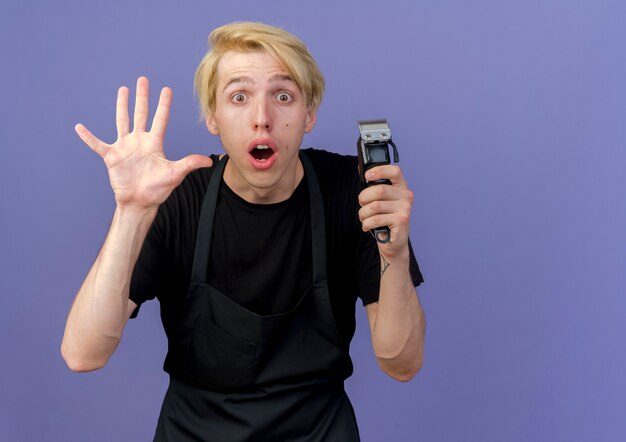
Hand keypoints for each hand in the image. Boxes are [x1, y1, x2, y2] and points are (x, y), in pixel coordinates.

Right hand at [75, 76, 212, 209]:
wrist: (140, 202)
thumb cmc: (158, 189)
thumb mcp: (175, 174)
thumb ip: (189, 164)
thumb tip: (209, 161)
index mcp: (154, 143)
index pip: (160, 119)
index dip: (163, 105)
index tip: (166, 89)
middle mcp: (139, 141)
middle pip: (141, 114)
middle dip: (142, 97)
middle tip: (143, 80)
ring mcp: (125, 147)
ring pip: (122, 121)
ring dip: (122, 106)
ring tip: (123, 90)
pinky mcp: (112, 156)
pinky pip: (97, 144)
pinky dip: (88, 137)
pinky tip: (79, 127)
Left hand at [358, 165, 413, 259]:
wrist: (393, 242)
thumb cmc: (385, 218)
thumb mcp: (380, 201)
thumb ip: (374, 187)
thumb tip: (361, 169)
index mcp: (401, 187)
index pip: (394, 171)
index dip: (380, 170)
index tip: (367, 175)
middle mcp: (406, 196)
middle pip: (379, 190)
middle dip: (364, 198)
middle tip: (362, 204)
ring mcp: (405, 208)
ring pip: (375, 206)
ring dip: (363, 213)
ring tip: (364, 217)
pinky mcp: (401, 221)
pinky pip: (376, 219)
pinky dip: (366, 224)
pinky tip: (367, 226)